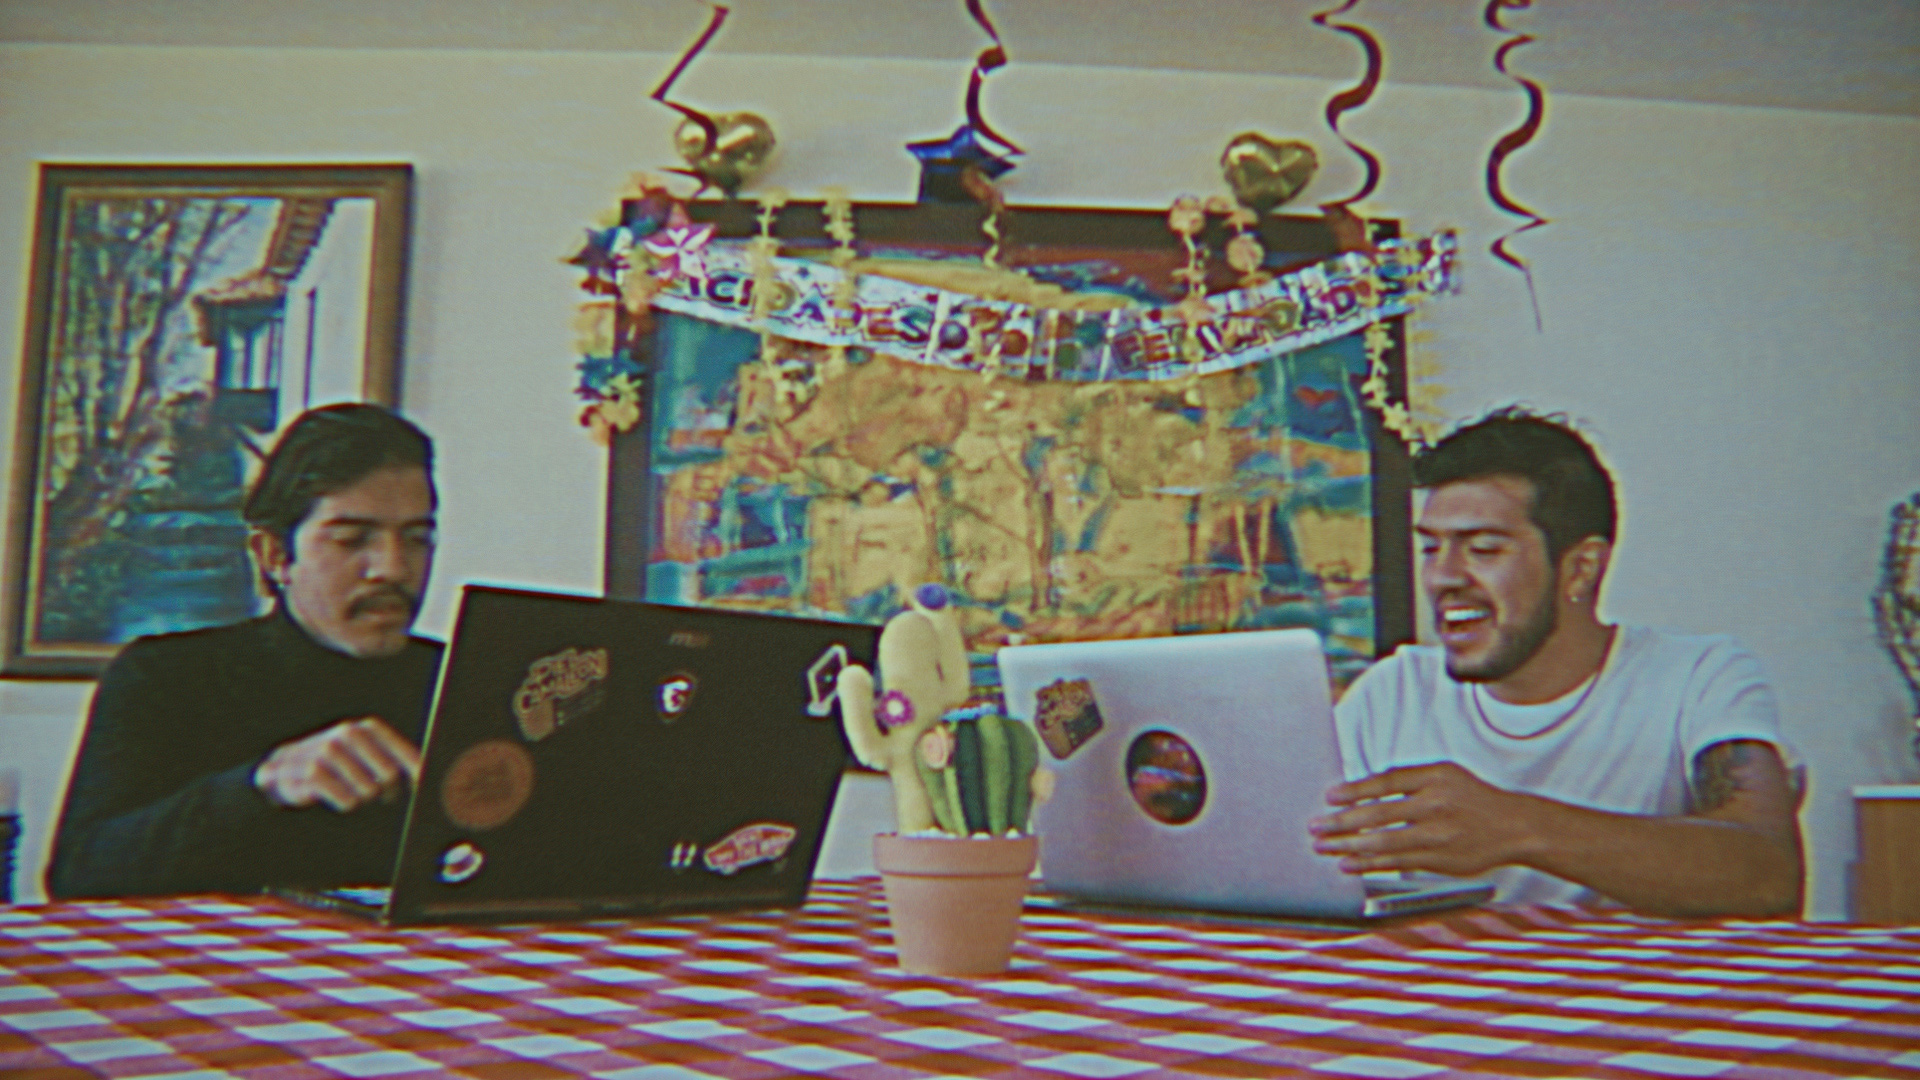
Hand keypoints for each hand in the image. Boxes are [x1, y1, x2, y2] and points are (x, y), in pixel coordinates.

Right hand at [254, 717, 421, 812]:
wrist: (286, 766)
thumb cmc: (337, 762)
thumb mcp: (364, 752)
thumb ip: (394, 760)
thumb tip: (426, 778)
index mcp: (369, 729)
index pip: (406, 754)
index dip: (418, 775)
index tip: (424, 791)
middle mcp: (350, 735)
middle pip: (389, 775)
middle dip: (388, 791)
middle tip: (383, 796)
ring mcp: (330, 752)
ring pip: (368, 791)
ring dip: (363, 798)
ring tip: (352, 791)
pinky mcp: (314, 773)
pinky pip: (347, 801)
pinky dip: (346, 804)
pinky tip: (336, 796)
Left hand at [1308, 762, 1536, 877]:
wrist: (1512, 827)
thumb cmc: (1471, 797)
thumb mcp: (1444, 773)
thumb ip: (1408, 779)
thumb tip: (1362, 788)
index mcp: (1434, 778)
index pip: (1385, 783)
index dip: (1354, 790)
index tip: (1329, 797)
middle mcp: (1435, 806)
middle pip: (1377, 814)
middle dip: (1341, 822)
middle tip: (1315, 826)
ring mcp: (1437, 836)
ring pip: (1383, 842)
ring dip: (1347, 846)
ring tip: (1323, 847)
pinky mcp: (1439, 861)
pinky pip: (1396, 863)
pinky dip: (1369, 864)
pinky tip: (1348, 864)